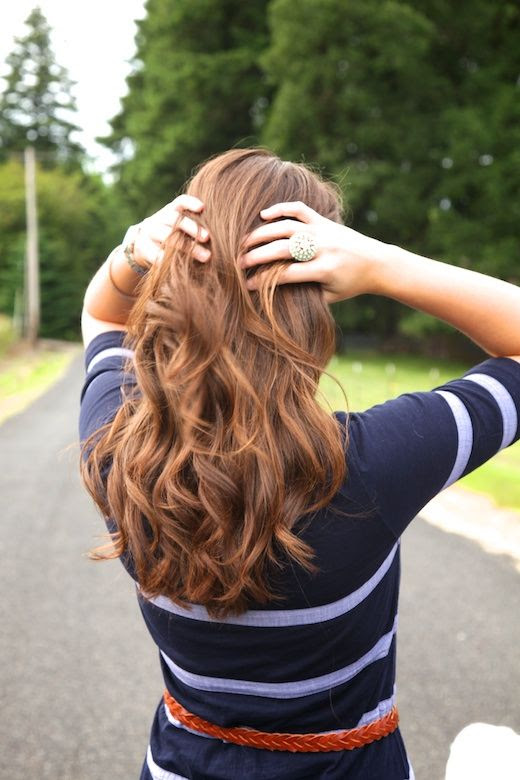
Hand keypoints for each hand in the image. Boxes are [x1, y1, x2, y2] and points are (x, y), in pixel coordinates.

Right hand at [129, 194, 210, 267]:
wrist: (141, 244)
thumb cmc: (172, 234)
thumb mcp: (180, 226)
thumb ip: (197, 226)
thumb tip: (226, 235)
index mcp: (170, 210)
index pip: (180, 202)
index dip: (190, 203)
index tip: (202, 207)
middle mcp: (159, 219)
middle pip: (175, 220)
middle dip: (192, 228)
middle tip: (208, 237)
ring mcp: (150, 234)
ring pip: (168, 238)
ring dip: (188, 247)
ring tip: (206, 257)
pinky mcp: (144, 249)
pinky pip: (158, 255)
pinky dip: (172, 261)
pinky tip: (185, 267)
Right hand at [239, 201, 387, 302]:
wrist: (376, 263)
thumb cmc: (349, 284)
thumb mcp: (329, 296)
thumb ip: (304, 293)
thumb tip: (272, 292)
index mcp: (324, 269)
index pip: (287, 274)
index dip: (264, 280)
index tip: (247, 285)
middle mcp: (322, 247)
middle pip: (282, 249)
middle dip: (257, 256)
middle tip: (238, 263)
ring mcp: (322, 230)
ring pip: (286, 227)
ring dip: (262, 233)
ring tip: (244, 242)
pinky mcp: (323, 220)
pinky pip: (299, 209)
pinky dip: (281, 209)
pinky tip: (263, 215)